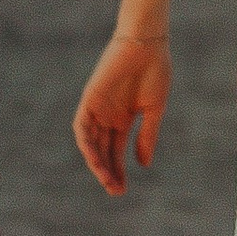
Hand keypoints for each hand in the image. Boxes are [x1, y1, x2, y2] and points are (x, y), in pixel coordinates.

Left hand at [77, 30, 171, 195]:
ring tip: (107, 181)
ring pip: (91, 143)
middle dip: (108, 172)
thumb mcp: (153, 109)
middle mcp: (107, 116)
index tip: (122, 189)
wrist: (147, 44)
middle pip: (103, 151)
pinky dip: (86, 144)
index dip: (119, 170)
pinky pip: (81, 127)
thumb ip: (147, 136)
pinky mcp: (89, 99)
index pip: (116, 151)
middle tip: (116, 191)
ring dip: (96, 163)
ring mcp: (97, 108)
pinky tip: (94, 160)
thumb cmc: (155, 71)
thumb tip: (142, 164)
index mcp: (123, 118)